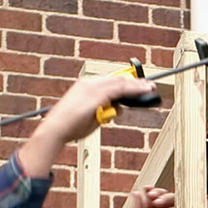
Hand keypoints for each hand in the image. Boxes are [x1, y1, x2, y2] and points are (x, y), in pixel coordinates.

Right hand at [19, 76, 156, 178]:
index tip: (137, 85)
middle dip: (135, 82)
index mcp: (85, 85)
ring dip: (138, 85)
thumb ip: (106, 110)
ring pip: (121, 82)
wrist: (57, 128)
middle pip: (117, 79)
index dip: (125, 82)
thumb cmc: (71, 126)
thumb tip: (119, 108)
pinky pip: (121, 89)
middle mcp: (89, 82)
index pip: (110, 81)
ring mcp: (93, 86)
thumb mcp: (92, 116)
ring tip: (150, 87)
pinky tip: (144, 90)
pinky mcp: (98, 94)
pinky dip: (135, 89)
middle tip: (149, 85)